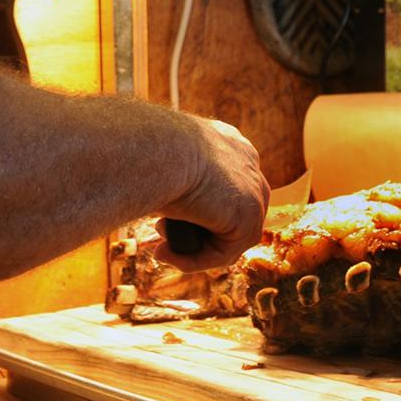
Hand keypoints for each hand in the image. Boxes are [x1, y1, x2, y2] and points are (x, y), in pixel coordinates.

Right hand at [155, 117, 268, 271]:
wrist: (157, 148)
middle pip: (230, 212)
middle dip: (197, 231)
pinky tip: (166, 253)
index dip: (198, 209)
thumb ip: (175, 185)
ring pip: (227, 236)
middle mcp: (245, 160)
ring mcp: (253, 188)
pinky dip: (195, 260)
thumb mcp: (162, 163)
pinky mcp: (248, 216)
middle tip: (160, 232)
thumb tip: (171, 212)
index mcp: (226, 141)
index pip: (223, 184)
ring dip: (193, 251)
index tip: (166, 218)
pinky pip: (223, 251)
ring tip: (160, 248)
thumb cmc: (148, 149)